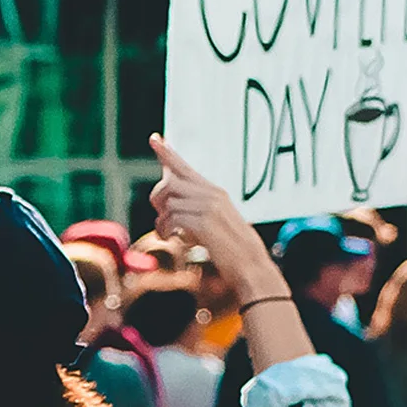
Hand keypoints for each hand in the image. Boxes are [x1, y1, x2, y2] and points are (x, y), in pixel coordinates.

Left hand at [148, 134, 281, 300]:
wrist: (252, 267)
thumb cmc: (232, 249)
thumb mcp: (214, 222)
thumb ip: (195, 209)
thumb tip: (167, 204)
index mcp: (215, 192)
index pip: (185, 167)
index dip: (167, 153)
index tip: (154, 138)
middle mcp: (213, 194)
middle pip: (170, 182)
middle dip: (158, 198)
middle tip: (161, 216)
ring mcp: (209, 207)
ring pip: (168, 201)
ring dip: (161, 220)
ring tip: (167, 233)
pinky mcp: (204, 222)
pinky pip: (172, 218)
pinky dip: (166, 230)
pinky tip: (172, 239)